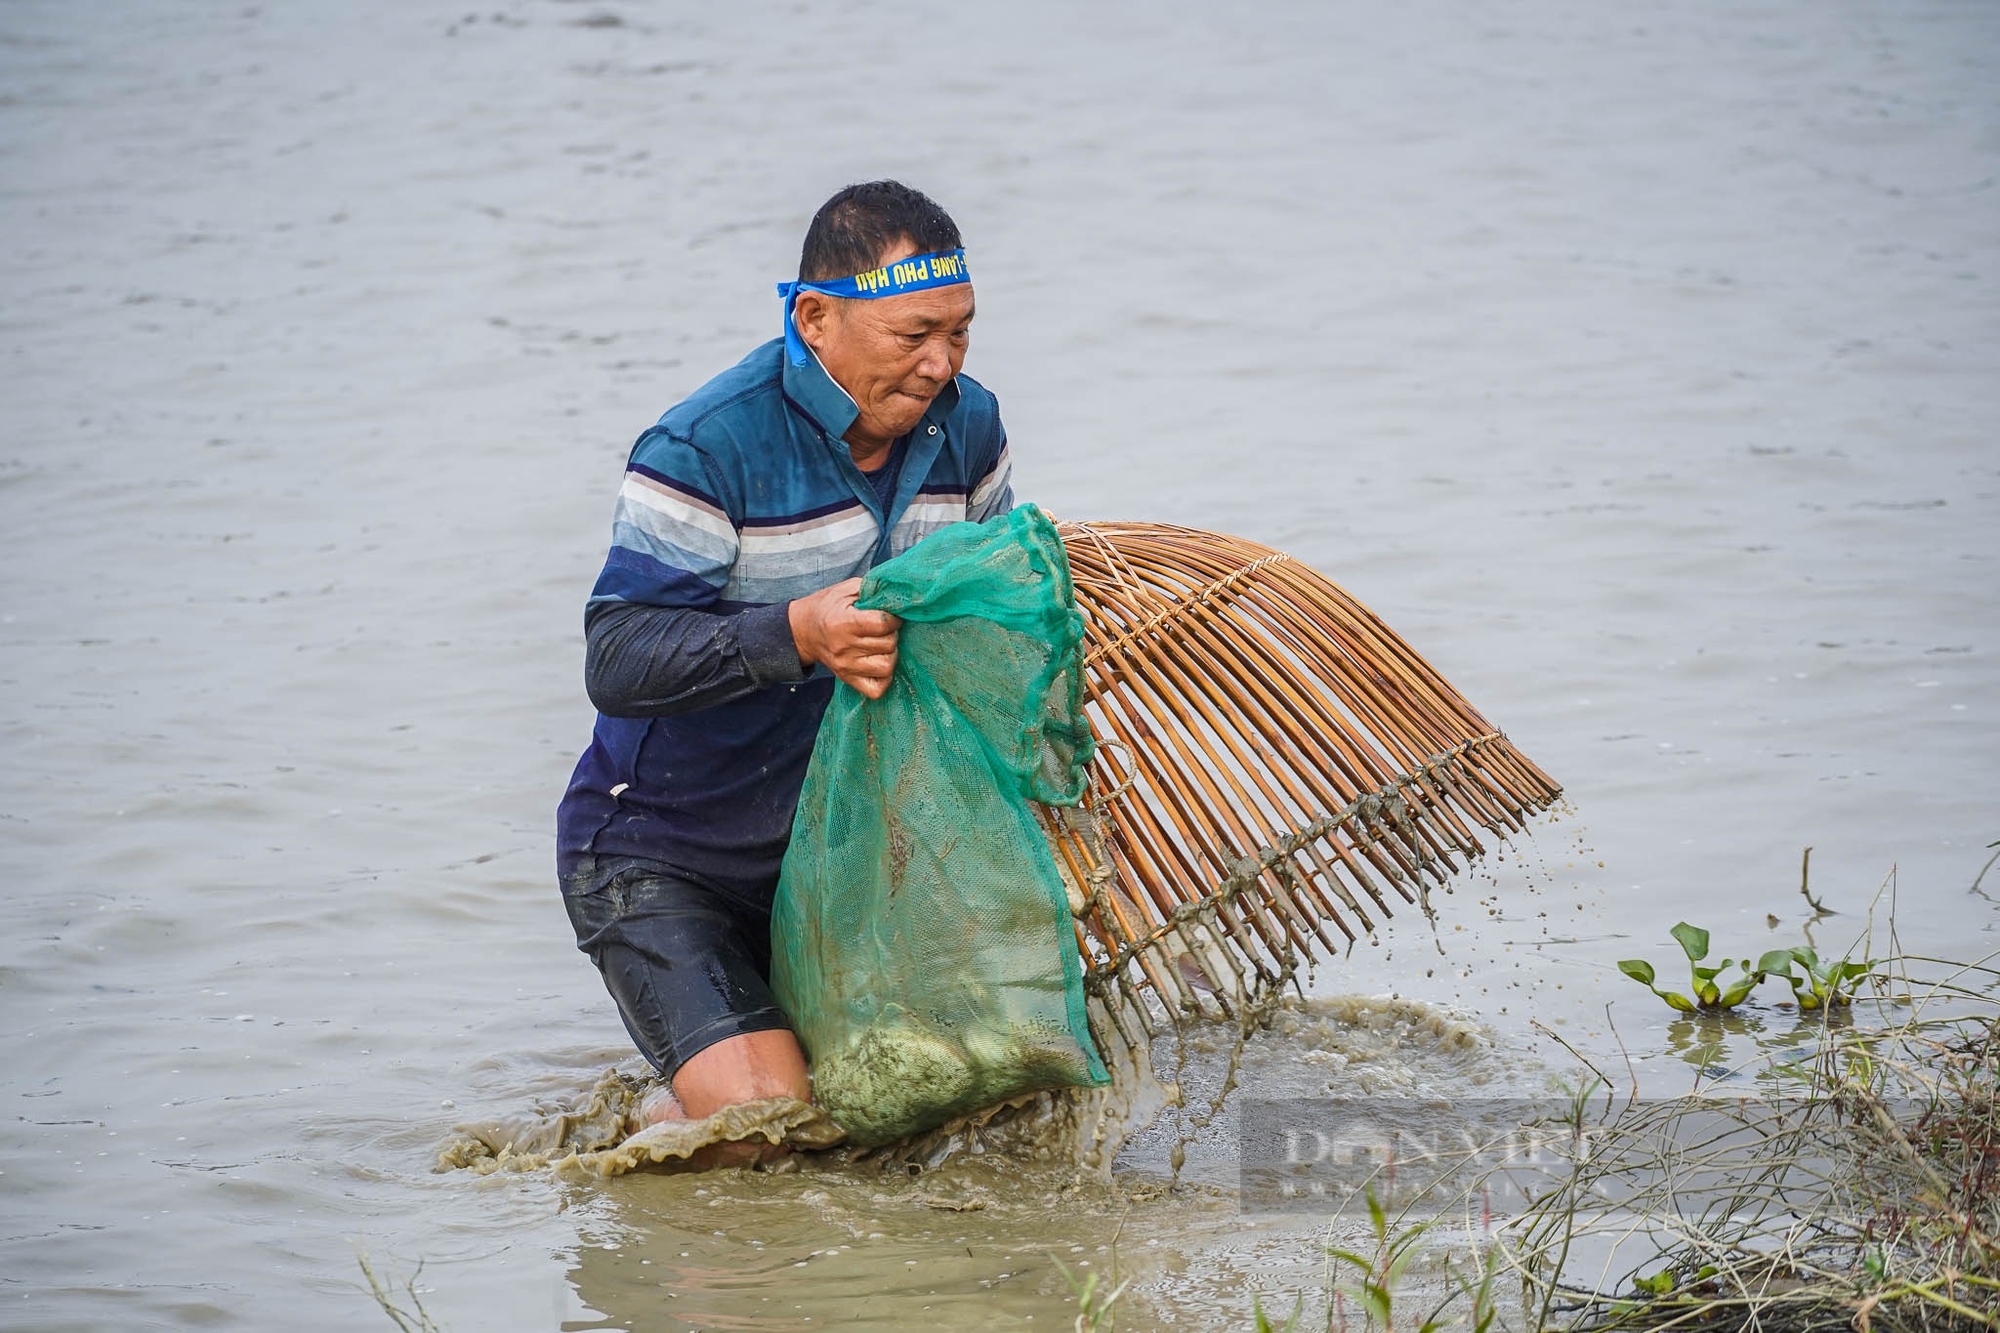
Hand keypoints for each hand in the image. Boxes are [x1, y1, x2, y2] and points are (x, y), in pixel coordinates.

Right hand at [787, 577, 901, 699]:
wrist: (802, 632)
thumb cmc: (826, 607)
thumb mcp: (845, 590)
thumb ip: (871, 589)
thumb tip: (896, 595)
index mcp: (843, 622)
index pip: (882, 624)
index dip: (893, 618)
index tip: (888, 616)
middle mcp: (844, 647)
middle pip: (888, 644)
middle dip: (892, 634)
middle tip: (883, 629)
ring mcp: (846, 666)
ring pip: (886, 666)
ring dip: (890, 654)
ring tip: (882, 645)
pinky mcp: (847, 679)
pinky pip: (877, 689)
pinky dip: (884, 678)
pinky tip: (878, 663)